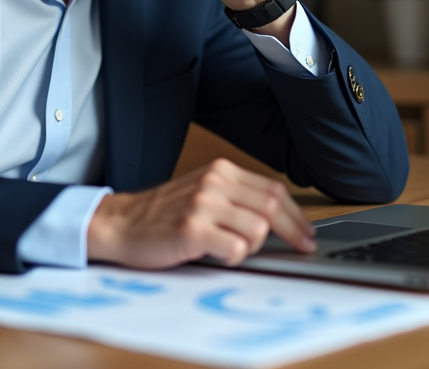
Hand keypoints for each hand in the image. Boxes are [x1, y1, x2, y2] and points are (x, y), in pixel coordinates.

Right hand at [86, 158, 316, 268]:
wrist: (120, 223)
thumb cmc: (162, 214)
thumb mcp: (202, 193)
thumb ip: (235, 198)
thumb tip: (279, 218)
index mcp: (220, 171)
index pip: (273, 189)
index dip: (297, 214)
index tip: (308, 231)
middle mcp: (214, 183)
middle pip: (273, 205)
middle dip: (294, 231)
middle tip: (302, 248)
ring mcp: (202, 205)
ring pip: (257, 228)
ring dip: (255, 246)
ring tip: (237, 250)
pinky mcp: (191, 229)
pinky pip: (235, 247)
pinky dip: (236, 257)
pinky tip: (221, 256)